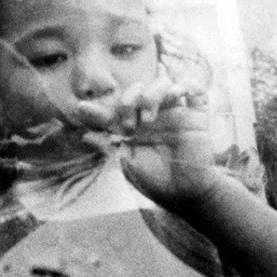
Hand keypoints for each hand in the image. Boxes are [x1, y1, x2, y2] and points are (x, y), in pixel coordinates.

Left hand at [78, 78, 216, 205]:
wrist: (185, 193)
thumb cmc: (155, 180)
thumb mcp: (127, 164)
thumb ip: (109, 147)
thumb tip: (84, 135)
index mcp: (132, 125)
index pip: (113, 108)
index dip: (99, 106)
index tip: (81, 108)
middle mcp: (151, 115)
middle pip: (137, 89)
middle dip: (128, 100)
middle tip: (129, 125)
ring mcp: (173, 113)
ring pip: (162, 83)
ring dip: (152, 94)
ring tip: (149, 118)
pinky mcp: (195, 116)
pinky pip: (194, 90)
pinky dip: (186, 85)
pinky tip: (178, 94)